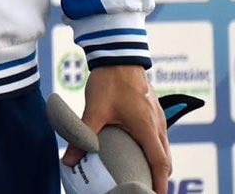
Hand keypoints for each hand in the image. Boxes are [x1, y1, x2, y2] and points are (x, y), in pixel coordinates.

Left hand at [62, 65, 169, 190]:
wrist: (118, 55)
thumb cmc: (109, 81)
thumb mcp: (94, 111)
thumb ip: (82, 136)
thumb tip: (69, 160)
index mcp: (148, 128)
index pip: (160, 164)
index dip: (159, 183)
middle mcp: (158, 124)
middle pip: (165, 159)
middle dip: (158, 177)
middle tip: (146, 189)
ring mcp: (158, 117)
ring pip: (163, 147)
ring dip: (157, 163)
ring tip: (143, 174)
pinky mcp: (153, 110)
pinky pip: (159, 136)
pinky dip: (154, 149)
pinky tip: (139, 150)